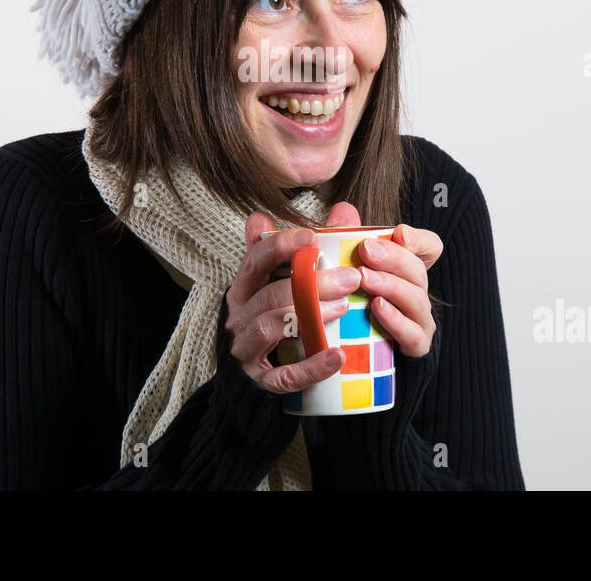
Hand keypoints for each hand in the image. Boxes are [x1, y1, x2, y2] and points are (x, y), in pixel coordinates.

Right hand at [223, 207, 364, 393]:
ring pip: (270, 327)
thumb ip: (314, 248)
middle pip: (270, 295)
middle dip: (310, 284)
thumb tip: (343, 211)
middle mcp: (239, 316)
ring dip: (308, 316)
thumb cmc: (274, 318)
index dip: (280, 246)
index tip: (312, 236)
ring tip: (343, 308)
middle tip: (350, 278)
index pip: (255, 260)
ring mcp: (246, 349)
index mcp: (244, 288)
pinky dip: (311, 367)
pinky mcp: (260, 380)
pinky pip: (284, 376)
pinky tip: (337, 357)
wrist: (252, 377)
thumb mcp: (284, 282)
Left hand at [328, 204, 441, 358]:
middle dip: (392, 258)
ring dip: (390, 285)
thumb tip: (343, 210)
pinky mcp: (415, 345)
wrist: (360, 355)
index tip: (399, 233)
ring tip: (365, 278)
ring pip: (415, 298)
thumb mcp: (347, 269)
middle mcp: (419, 291)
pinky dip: (395, 319)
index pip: (430, 247)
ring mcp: (420, 319)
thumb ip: (346, 239)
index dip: (419, 239)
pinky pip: (412, 332)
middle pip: (417, 269)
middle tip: (366, 251)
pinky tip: (377, 308)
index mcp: (408, 269)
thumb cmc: (354, 305)